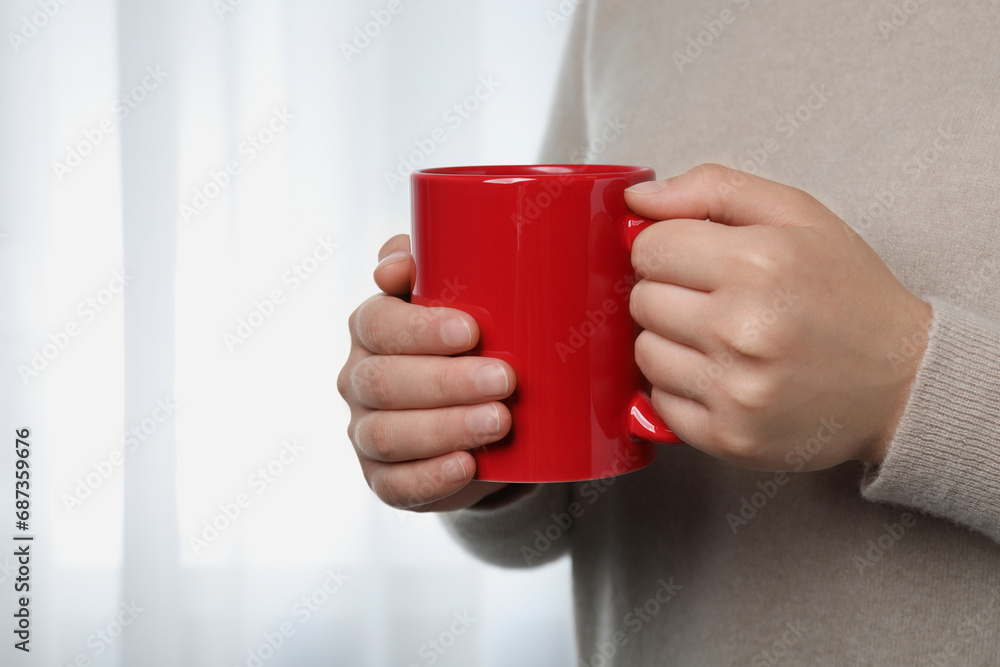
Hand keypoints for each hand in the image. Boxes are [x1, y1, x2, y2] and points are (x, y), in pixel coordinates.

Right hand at [337, 234, 517, 510]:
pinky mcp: (384, 479)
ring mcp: (367, 433)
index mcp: (373, 328)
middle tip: (504, 378)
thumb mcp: (471, 297)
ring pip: (387, 435)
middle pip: (383, 381)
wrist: (495, 423)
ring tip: (500, 421)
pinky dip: (432, 477)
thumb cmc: (481, 346)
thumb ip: (443, 261)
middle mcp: (359, 379)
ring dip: (445, 428)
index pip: (377, 323)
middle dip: (445, 381)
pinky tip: (467, 465)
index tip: (472, 330)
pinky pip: (396, 485)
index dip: (418, 328)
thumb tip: (401, 259)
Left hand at [624, 164, 931, 470]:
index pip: (649, 248)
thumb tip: (638, 198)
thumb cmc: (848, 293)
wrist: (903, 381)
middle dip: (667, 293)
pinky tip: (721, 375)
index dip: (665, 249)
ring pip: (644, 353)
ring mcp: (735, 389)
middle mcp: (743, 328)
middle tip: (712, 299)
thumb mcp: (797, 215)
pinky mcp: (728, 437)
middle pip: (641, 300)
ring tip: (719, 338)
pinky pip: (658, 402)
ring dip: (670, 342)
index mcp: (758, 262)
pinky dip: (680, 388)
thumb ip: (713, 189)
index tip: (691, 258)